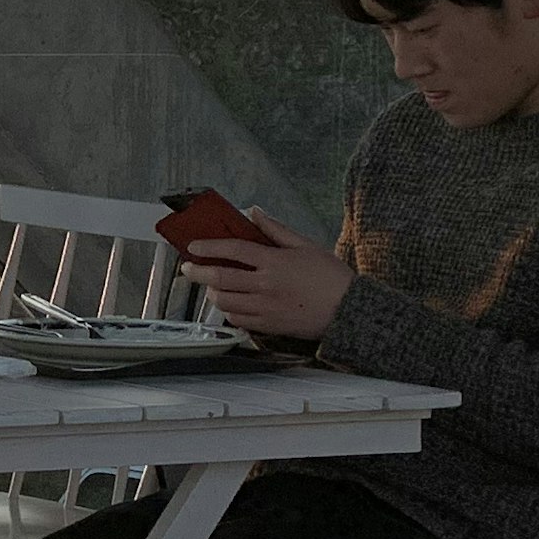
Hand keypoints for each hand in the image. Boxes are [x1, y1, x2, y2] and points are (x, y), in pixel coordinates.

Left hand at [184, 217, 351, 341]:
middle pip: (220, 277)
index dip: (209, 247)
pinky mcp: (269, 326)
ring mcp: (266, 307)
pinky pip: (238, 320)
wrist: (350, 310)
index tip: (194, 246)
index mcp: (275, 262)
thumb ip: (276, 230)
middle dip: (197, 272)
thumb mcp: (307, 246)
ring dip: (212, 292)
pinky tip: (231, 304)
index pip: (233, 250)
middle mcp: (266, 285)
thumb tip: (255, 213)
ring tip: (212, 286)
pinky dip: (228, 312)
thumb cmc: (332, 277)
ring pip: (224, 301)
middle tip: (188, 269)